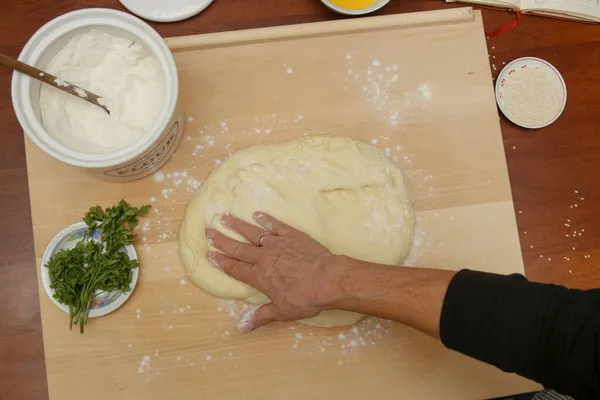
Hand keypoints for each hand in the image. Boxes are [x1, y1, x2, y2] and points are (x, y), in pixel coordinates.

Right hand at [206, 212, 345, 332]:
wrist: (329, 279)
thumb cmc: (306, 298)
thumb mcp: (282, 312)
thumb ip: (261, 316)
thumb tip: (242, 328)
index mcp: (259, 277)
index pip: (235, 268)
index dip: (222, 262)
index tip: (210, 254)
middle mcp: (264, 258)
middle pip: (238, 248)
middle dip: (222, 240)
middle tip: (208, 231)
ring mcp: (278, 244)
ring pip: (253, 233)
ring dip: (238, 225)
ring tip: (225, 217)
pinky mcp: (292, 235)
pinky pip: (275, 225)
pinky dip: (266, 220)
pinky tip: (257, 214)